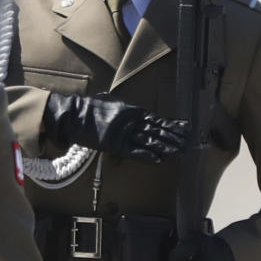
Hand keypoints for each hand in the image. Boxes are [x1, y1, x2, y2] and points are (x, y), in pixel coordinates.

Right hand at [44, 92, 189, 162]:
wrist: (74, 115)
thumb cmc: (89, 107)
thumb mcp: (109, 101)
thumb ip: (122, 107)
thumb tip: (130, 110)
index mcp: (131, 109)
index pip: (156, 119)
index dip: (170, 125)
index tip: (183, 128)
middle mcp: (131, 120)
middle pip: (156, 130)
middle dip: (172, 137)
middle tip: (186, 143)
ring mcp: (123, 133)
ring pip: (149, 141)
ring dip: (164, 147)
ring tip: (178, 151)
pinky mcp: (115, 144)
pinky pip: (134, 151)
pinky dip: (147, 155)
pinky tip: (159, 159)